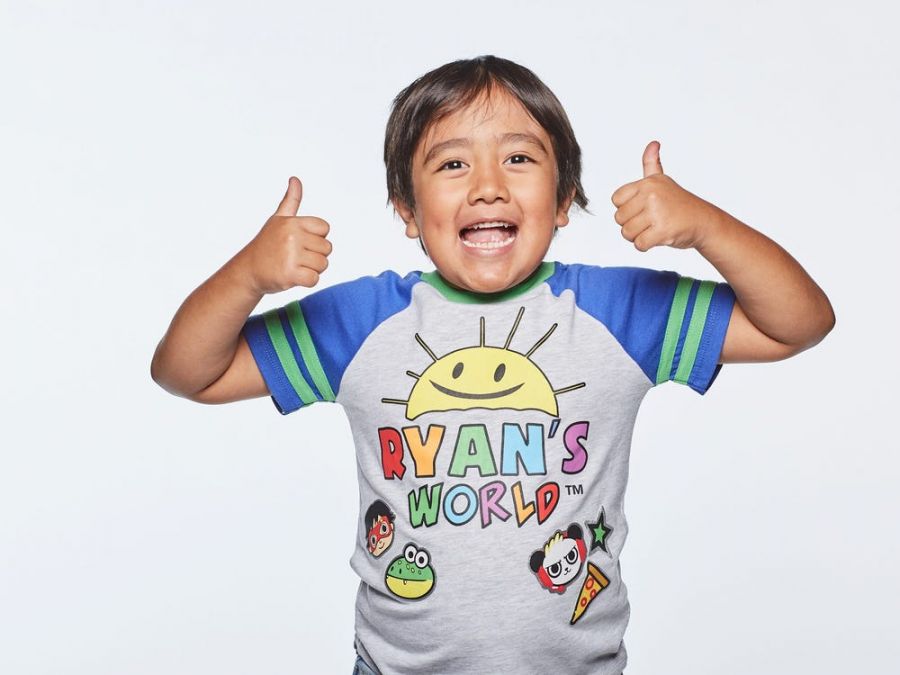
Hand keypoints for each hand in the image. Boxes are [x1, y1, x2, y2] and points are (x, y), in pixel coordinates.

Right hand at [240, 177, 332, 293]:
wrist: (248, 271)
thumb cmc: (266, 245)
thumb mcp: (278, 219)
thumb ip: (291, 200)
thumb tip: (295, 179)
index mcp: (292, 222)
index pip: (325, 228)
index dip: (316, 238)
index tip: (300, 241)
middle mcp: (292, 236)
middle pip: (327, 248)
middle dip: (315, 255)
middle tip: (296, 257)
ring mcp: (290, 255)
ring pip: (323, 264)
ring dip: (312, 269)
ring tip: (294, 266)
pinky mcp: (289, 274)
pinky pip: (314, 279)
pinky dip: (307, 281)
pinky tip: (293, 277)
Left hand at [611, 141, 717, 251]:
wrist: (704, 221)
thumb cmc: (679, 203)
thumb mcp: (663, 181)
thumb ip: (651, 164)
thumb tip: (653, 143)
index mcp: (647, 183)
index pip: (616, 200)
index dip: (626, 208)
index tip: (642, 208)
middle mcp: (651, 195)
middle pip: (619, 218)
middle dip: (631, 224)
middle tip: (650, 221)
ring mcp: (657, 213)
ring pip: (627, 233)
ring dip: (638, 236)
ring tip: (654, 228)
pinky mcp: (663, 231)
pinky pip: (639, 244)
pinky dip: (646, 245)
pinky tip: (658, 237)